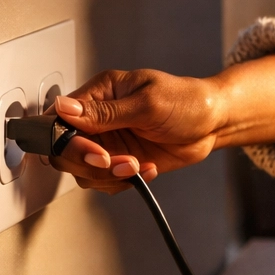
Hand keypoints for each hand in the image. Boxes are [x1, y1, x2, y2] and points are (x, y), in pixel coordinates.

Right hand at [44, 68, 224, 193]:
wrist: (214, 122)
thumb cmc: (187, 101)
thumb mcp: (148, 103)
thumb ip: (105, 112)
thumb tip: (64, 108)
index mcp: (100, 93)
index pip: (60, 119)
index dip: (67, 140)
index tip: (92, 149)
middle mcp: (99, 119)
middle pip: (64, 150)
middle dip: (88, 161)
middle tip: (113, 160)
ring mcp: (109, 142)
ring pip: (83, 171)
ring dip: (108, 174)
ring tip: (137, 164)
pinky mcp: (122, 161)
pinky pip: (105, 181)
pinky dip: (123, 181)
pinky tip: (146, 169)